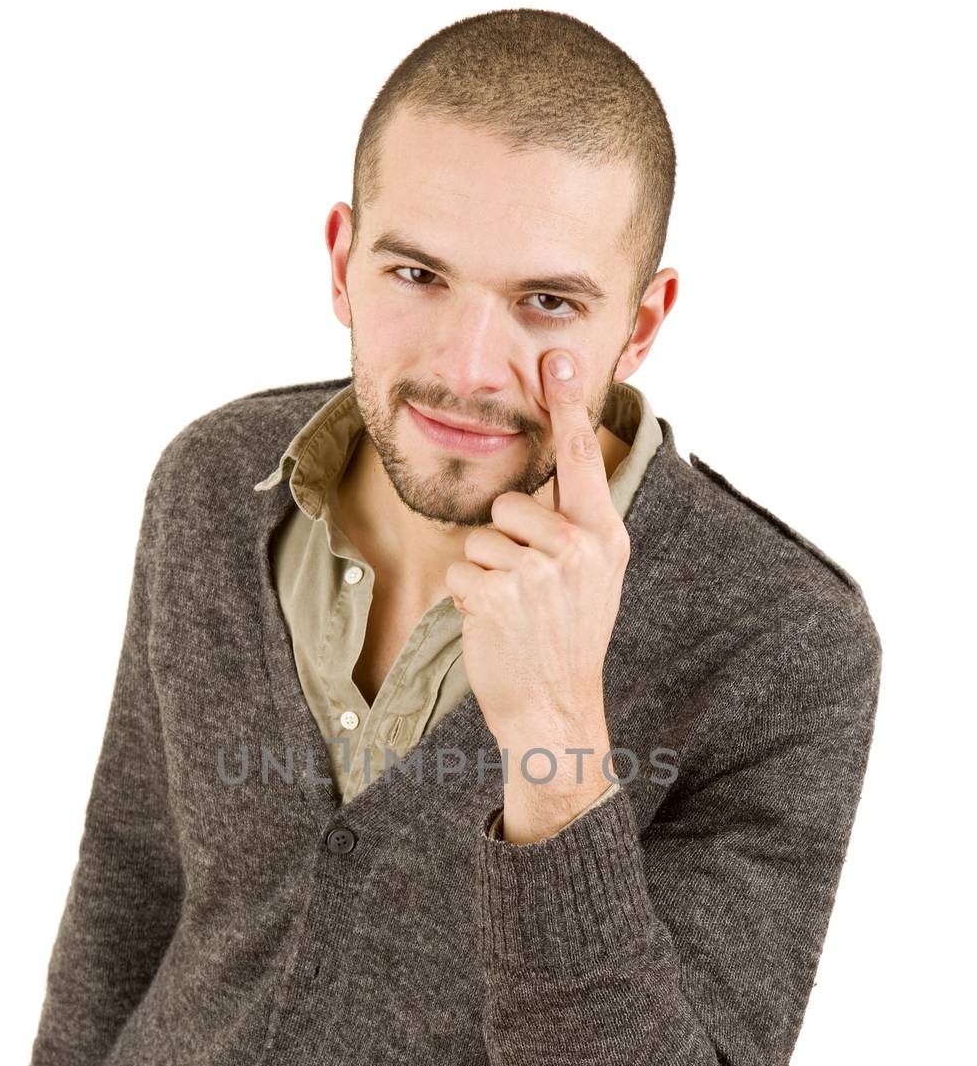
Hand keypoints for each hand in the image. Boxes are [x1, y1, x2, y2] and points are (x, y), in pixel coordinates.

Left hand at [445, 349, 630, 758]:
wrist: (555, 707)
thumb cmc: (565, 640)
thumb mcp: (592, 577)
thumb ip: (575, 525)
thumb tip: (550, 472)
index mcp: (604, 535)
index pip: (581, 457)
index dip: (568, 405)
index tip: (558, 359)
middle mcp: (578, 546)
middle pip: (511, 502)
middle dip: (505, 541)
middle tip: (530, 590)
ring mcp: (539, 571)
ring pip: (480, 538)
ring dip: (485, 574)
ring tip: (514, 611)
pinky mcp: (498, 594)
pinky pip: (460, 571)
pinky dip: (467, 599)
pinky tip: (496, 626)